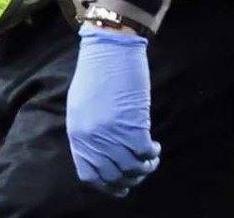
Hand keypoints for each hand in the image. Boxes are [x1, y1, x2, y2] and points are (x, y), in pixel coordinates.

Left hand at [67, 24, 160, 196]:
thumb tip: (102, 149)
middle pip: (112, 176)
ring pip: (130, 168)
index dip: (107, 183)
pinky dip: (152, 154)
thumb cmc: (97, 72)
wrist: (110, 49)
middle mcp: (93, 140)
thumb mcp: (81, 107)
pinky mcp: (133, 124)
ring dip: (144, 169)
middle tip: (141, 171)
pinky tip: (155, 147)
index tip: (121, 182)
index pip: (89, 175)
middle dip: (129, 180)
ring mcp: (112, 133)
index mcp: (77, 136)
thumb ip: (88, 131)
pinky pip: (144, 152)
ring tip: (151, 160)